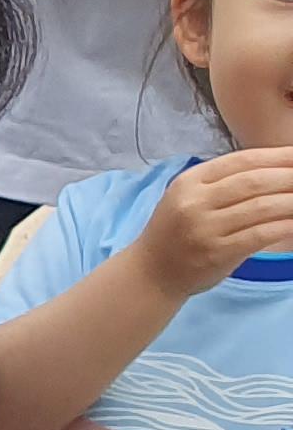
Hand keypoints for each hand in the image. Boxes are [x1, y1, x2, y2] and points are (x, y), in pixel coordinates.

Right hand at [131, 153, 292, 301]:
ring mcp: (204, 228)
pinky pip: (260, 234)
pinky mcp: (216, 253)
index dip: (278, 156)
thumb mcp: (191, 198)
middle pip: (254, 181)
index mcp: (190, 181)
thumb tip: (279, 170)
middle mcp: (194, 202)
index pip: (242, 160)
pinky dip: (285, 225)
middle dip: (290, 176)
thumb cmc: (178, 233)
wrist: (151, 272)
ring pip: (261, 207)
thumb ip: (225, 183)